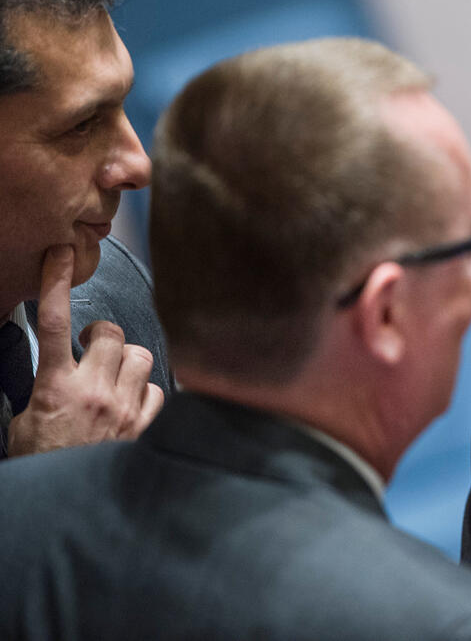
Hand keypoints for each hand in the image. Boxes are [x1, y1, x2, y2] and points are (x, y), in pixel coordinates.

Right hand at [7, 245, 163, 455]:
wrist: (67, 505)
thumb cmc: (40, 460)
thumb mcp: (24, 420)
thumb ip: (41, 387)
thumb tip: (52, 367)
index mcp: (55, 387)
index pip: (54, 324)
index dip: (56, 283)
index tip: (60, 255)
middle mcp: (94, 392)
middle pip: (111, 334)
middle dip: (102, 334)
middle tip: (91, 347)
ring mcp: (123, 408)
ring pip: (140, 356)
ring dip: (127, 360)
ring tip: (113, 375)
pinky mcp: (143, 426)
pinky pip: (157, 390)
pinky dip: (145, 391)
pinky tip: (131, 401)